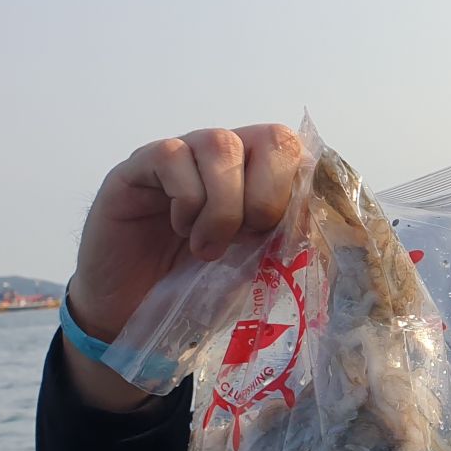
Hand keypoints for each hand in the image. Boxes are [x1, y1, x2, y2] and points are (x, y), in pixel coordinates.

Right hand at [63, 124, 301, 408]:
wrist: (133, 314)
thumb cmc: (197, 287)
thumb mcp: (255, 265)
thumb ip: (285, 238)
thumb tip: (318, 221)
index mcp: (258, 175)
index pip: (297, 151)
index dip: (297, 191)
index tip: (281, 236)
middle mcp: (224, 155)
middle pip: (271, 137)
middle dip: (268, 195)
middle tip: (248, 236)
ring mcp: (182, 154)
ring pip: (221, 144)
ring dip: (223, 206)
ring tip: (207, 248)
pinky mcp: (139, 165)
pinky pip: (173, 157)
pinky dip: (186, 201)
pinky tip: (180, 230)